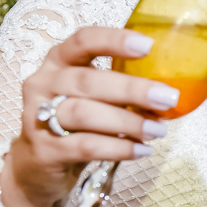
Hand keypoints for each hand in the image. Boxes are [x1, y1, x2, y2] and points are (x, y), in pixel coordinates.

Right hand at [0, 27, 178, 206]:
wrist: (38, 166)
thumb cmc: (75, 123)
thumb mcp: (94, 97)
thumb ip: (121, 88)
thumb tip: (169, 89)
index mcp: (58, 61)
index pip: (82, 40)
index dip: (113, 40)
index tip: (148, 45)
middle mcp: (43, 83)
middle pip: (87, 80)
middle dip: (131, 89)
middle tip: (168, 98)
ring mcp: (37, 116)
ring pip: (84, 113)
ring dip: (127, 121)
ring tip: (157, 130)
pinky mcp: (43, 150)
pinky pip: (85, 146)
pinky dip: (118, 148)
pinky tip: (141, 150)